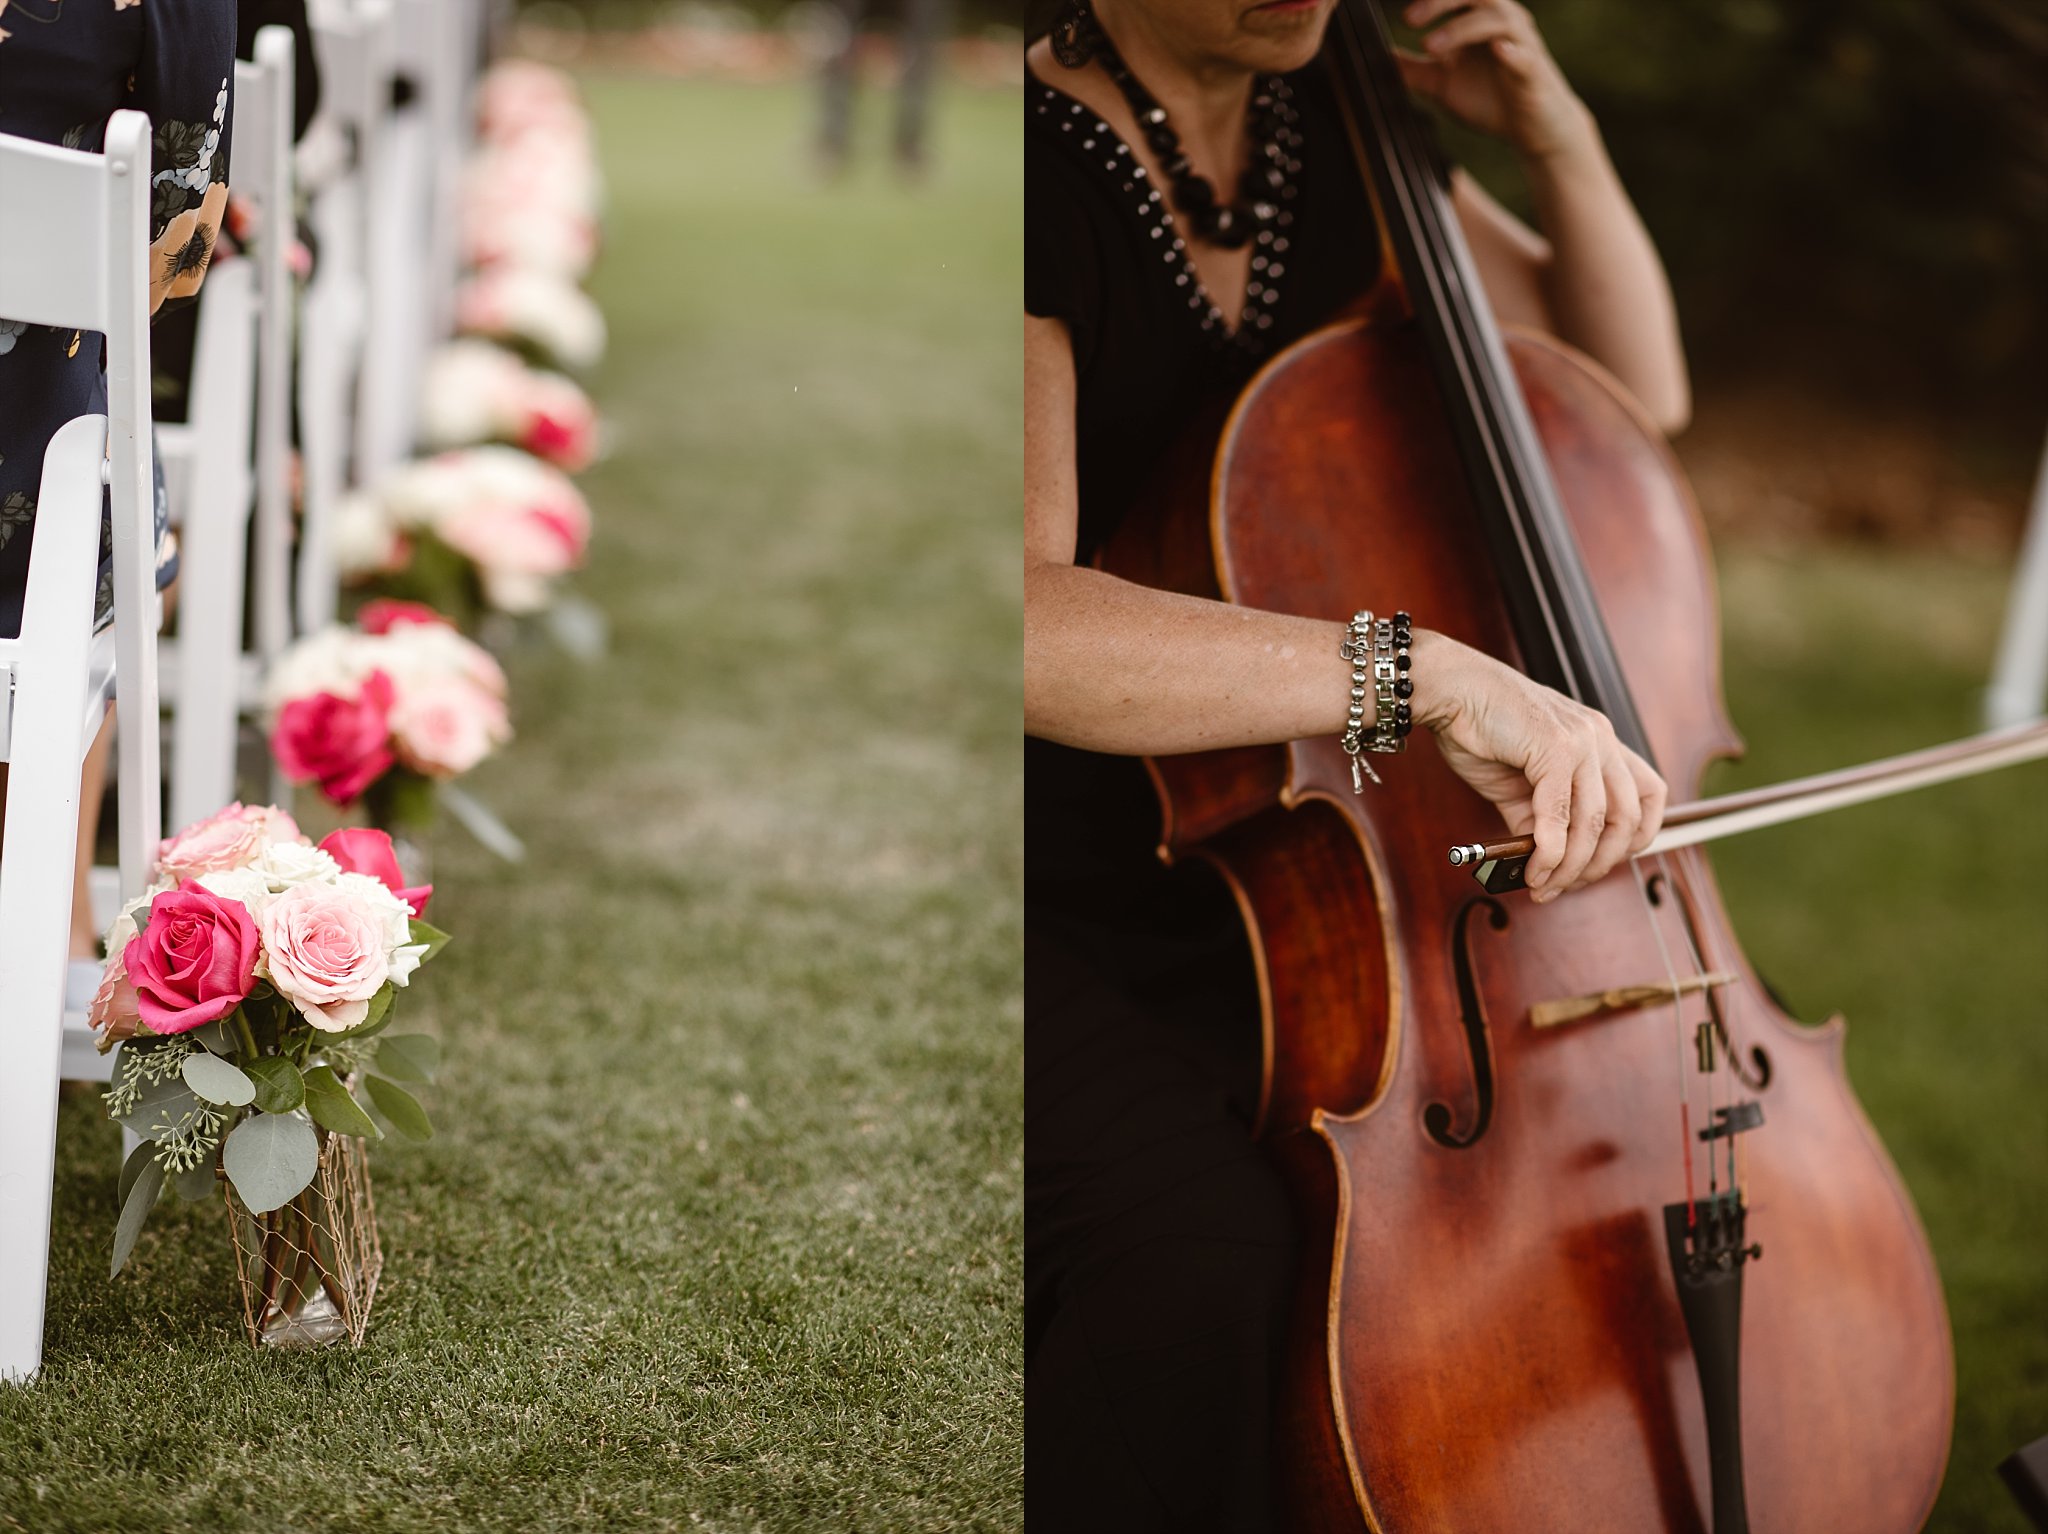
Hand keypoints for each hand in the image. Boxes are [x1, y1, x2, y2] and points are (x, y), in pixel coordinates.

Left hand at [1395, 0, 1592, 161]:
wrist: (1532, 130)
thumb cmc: (1491, 100)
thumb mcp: (1442, 84)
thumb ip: (1413, 70)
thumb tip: (1379, 58)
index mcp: (1478, 19)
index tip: (1402, 12)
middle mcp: (1501, 21)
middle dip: (1439, 1)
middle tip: (1409, 19)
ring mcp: (1520, 42)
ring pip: (1496, 18)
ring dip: (1461, 28)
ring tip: (1431, 47)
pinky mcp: (1534, 69)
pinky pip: (1524, 54)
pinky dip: (1510, 50)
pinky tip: (1497, 50)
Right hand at [1412, 633, 1665, 900]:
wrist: (1449, 691)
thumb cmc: (1479, 729)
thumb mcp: (1521, 782)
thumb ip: (1541, 817)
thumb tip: (1547, 861)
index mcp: (1600, 742)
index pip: (1650, 794)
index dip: (1637, 838)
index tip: (1602, 862)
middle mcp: (1600, 739)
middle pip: (1627, 819)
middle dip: (1599, 864)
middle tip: (1565, 884)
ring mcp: (1582, 741)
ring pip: (1594, 823)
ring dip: (1570, 866)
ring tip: (1543, 883)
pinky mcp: (1555, 749)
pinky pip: (1559, 816)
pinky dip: (1549, 852)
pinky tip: (1533, 867)